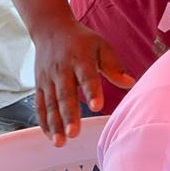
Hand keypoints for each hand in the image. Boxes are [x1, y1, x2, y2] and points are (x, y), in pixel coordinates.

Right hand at [32, 18, 134, 145]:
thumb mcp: (102, 47)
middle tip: (73, 133)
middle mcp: (61, 70)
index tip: (97, 107)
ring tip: (61, 142)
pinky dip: (44, 121)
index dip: (92, 92)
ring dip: (54, 124)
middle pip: (65, 95)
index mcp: (79, 59)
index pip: (87, 77)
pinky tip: (51, 136)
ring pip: (50, 104)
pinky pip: (40, 105)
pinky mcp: (39, 85)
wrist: (50, 29)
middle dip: (68, 115)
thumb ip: (114, 66)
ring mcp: (47, 79)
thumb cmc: (82, 41)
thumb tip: (130, 83)